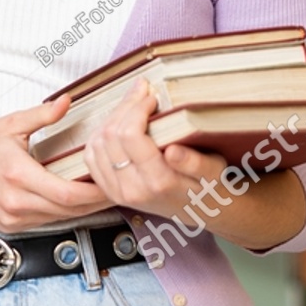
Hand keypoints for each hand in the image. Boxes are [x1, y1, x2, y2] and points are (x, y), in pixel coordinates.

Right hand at [0, 95, 117, 232]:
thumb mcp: (11, 124)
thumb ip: (43, 114)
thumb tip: (67, 102)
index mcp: (17, 174)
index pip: (66, 194)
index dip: (94, 193)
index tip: (111, 183)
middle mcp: (15, 201)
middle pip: (68, 211)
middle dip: (96, 202)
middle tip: (116, 188)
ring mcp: (12, 217)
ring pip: (59, 220)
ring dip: (82, 210)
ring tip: (101, 194)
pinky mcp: (9, 225)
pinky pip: (45, 223)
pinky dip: (62, 213)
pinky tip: (73, 201)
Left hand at [81, 78, 230, 223]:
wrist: (197, 211)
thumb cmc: (207, 185)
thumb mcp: (214, 173)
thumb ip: (195, 163)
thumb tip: (173, 152)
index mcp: (158, 183)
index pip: (130, 135)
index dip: (137, 108)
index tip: (153, 98)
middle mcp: (131, 190)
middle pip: (110, 135)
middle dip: (124, 107)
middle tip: (142, 93)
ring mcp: (115, 191)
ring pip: (96, 142)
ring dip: (111, 118)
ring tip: (133, 105)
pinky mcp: (107, 189)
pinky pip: (91, 155)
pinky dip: (100, 133)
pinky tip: (119, 123)